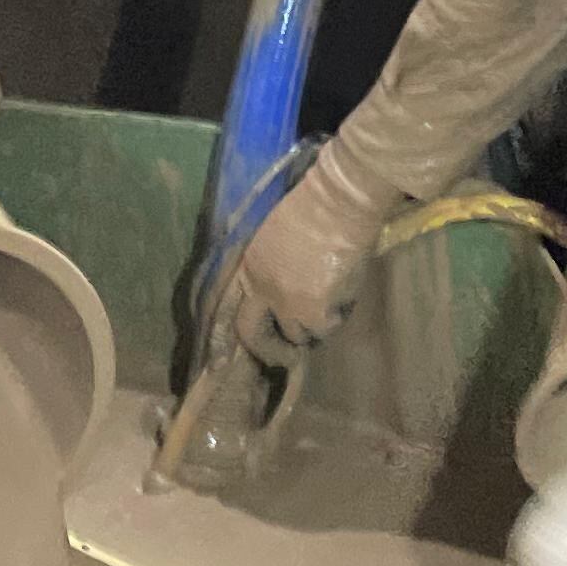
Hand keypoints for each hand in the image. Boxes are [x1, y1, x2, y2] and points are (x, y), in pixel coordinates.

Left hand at [212, 142, 394, 366]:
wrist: (338, 204)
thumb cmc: (311, 208)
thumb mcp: (273, 235)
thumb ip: (270, 267)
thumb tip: (283, 289)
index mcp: (249, 268)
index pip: (229, 309)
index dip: (225, 337)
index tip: (223, 362)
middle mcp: (262, 291)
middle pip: (255, 336)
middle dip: (272, 352)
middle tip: (287, 359)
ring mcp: (287, 305)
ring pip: (298, 335)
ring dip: (311, 328)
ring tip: (327, 308)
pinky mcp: (315, 313)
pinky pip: (326, 328)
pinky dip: (336, 318)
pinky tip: (343, 297)